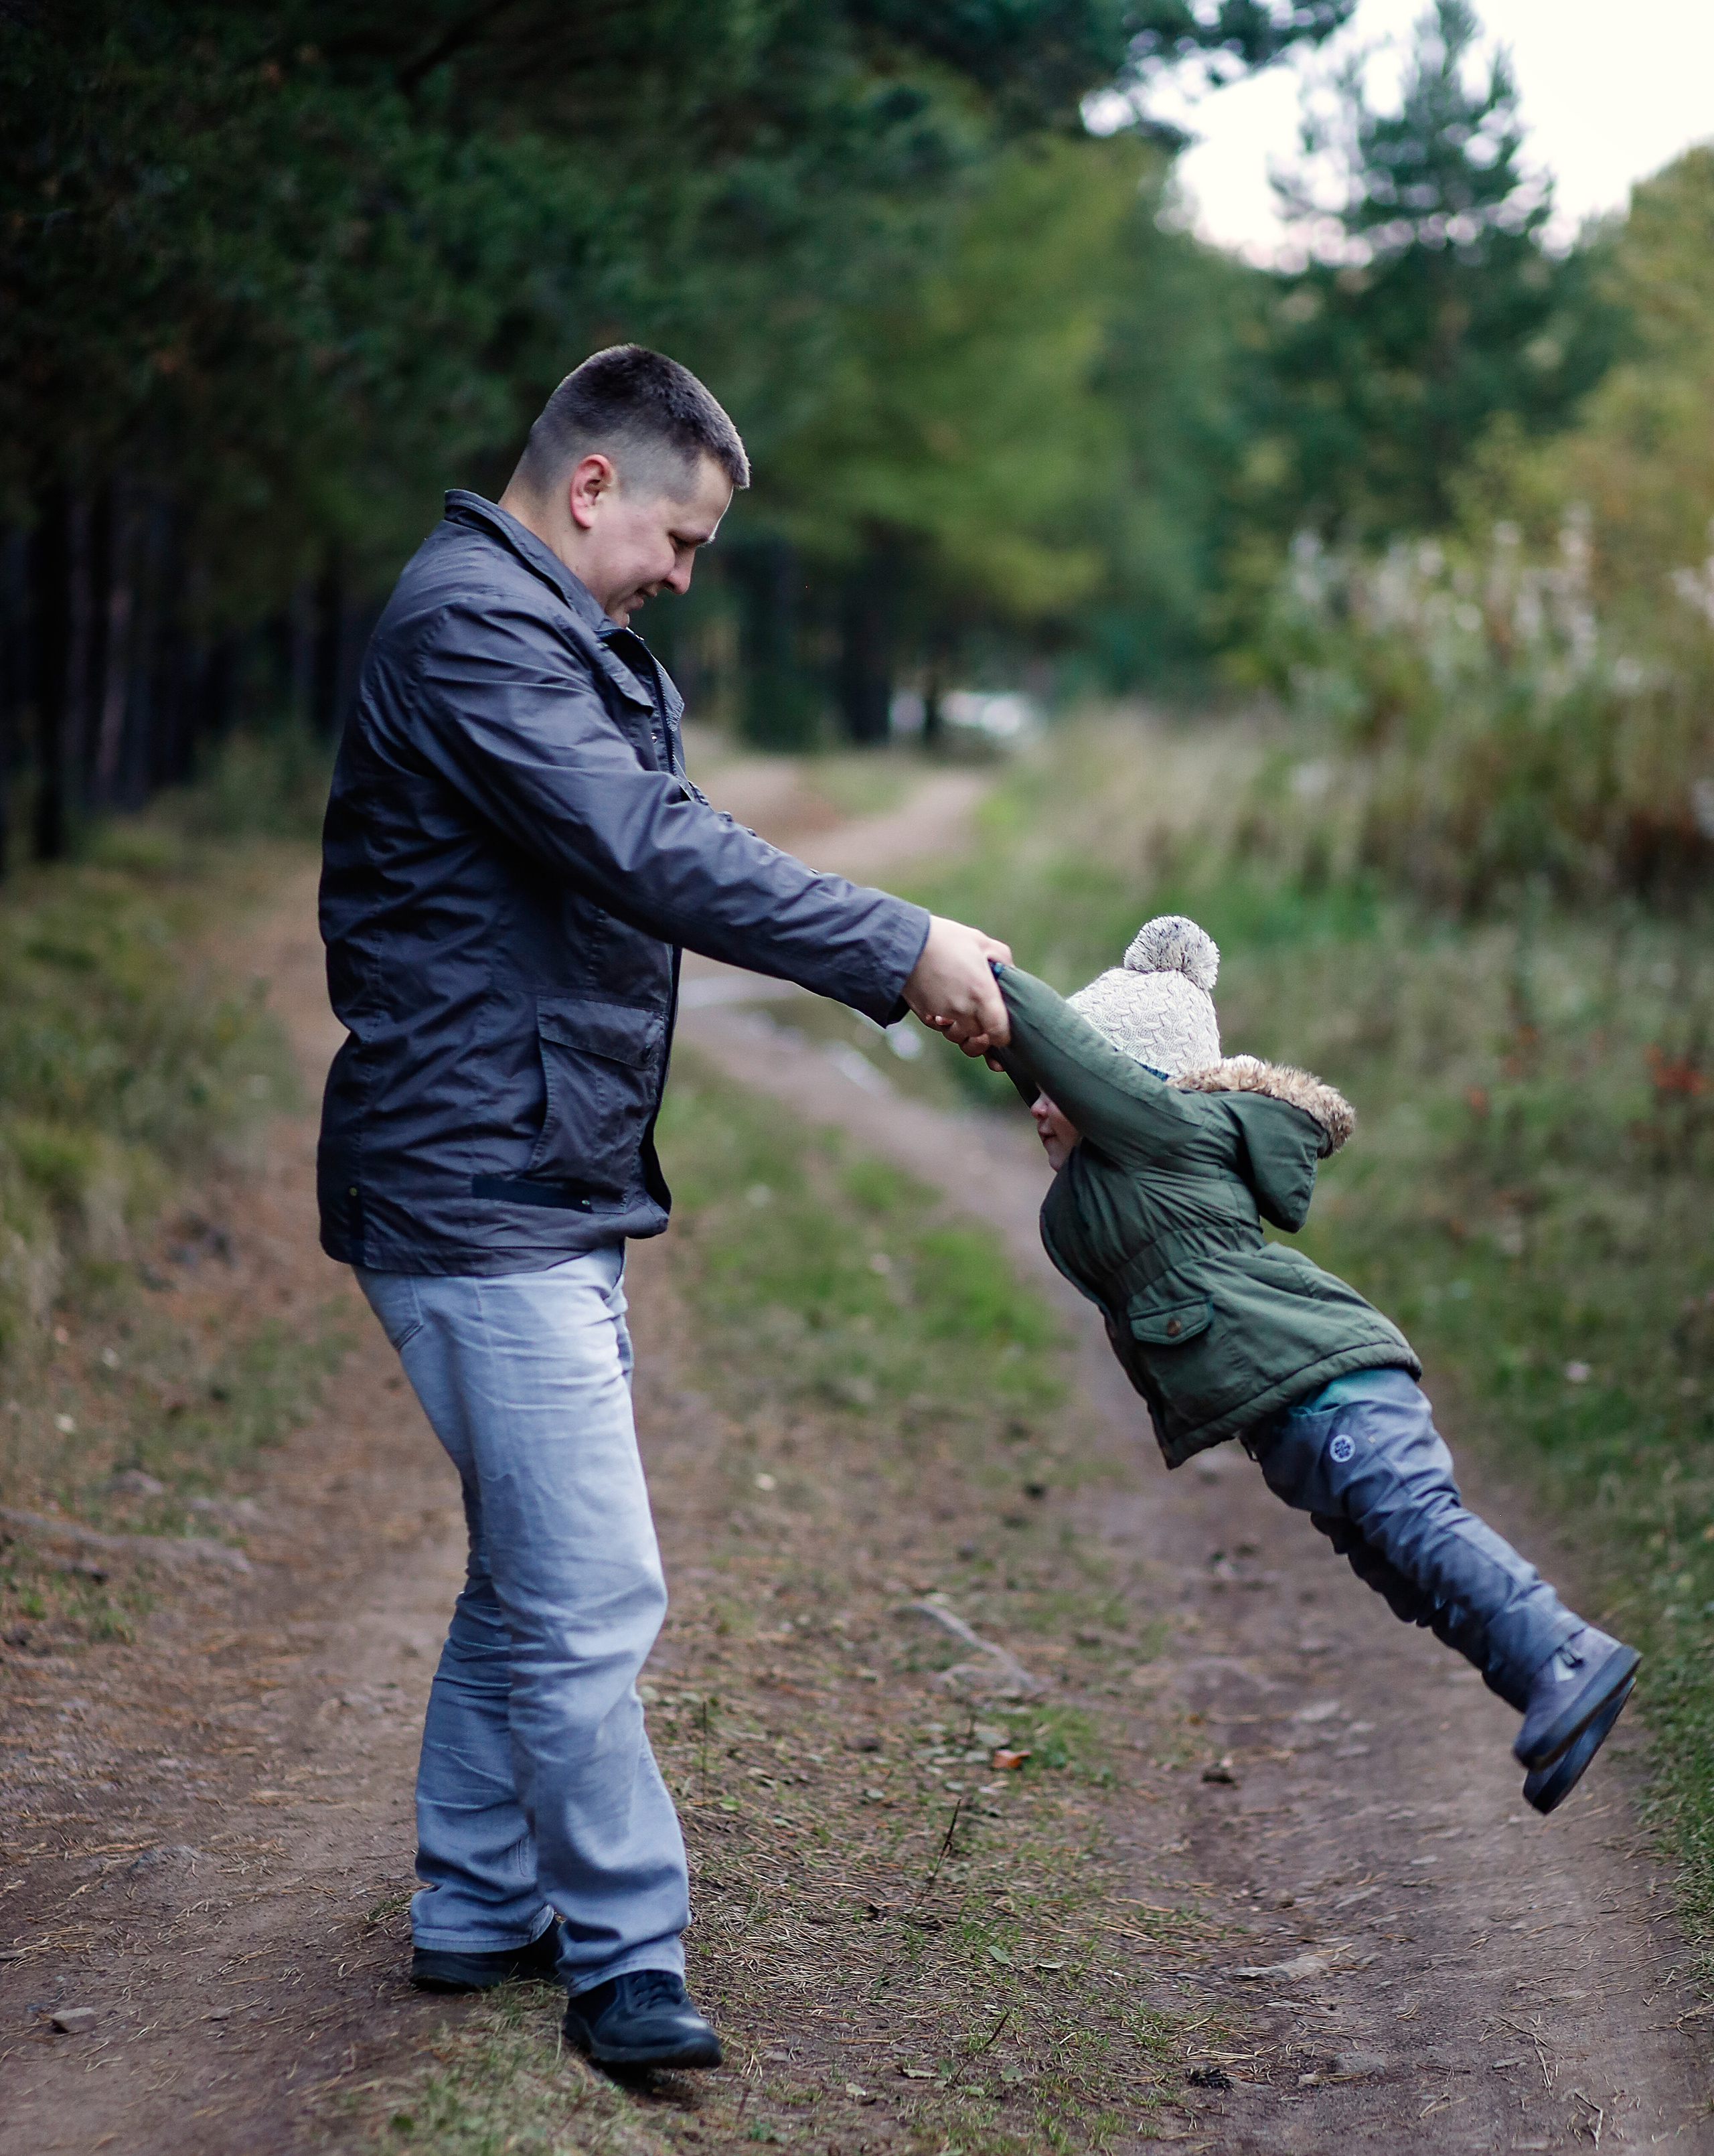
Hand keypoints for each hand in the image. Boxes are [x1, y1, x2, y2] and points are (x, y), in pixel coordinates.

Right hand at [903, 915, 1011, 1055]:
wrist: (904, 941)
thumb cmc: (945, 940)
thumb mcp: (981, 942)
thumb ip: (1002, 959)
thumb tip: (1008, 973)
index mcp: (982, 993)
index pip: (999, 1033)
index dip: (1002, 1036)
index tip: (1000, 1029)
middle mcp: (963, 1009)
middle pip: (978, 1037)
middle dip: (981, 1031)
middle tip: (981, 1017)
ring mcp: (942, 1015)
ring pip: (956, 1036)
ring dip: (961, 1029)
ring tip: (960, 1009)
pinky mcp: (924, 1014)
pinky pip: (937, 1027)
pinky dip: (942, 1021)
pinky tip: (943, 1005)